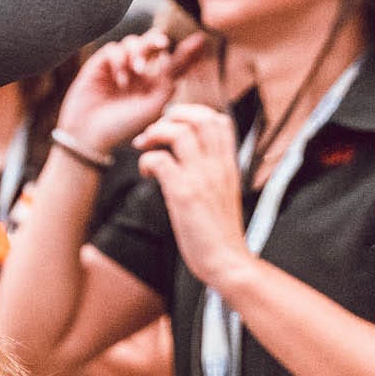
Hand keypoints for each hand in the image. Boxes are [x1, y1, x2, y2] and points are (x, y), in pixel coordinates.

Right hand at [56, 30, 210, 152]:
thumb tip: (184, 57)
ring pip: (133, 42)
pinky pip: (113, 49)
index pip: (173, 62)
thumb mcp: (153, 107)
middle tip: (161, 45)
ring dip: (138, 52)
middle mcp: (138, 73)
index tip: (200, 40)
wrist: (90, 136)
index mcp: (154, 84)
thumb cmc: (123, 127)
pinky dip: (119, 59)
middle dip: (157, 41)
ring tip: (136, 71)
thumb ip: (168, 82)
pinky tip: (120, 79)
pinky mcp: (100, 65)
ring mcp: (119, 68)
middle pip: (151, 44)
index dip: (186, 50)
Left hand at [134, 103, 252, 292]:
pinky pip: (160, 161)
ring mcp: (202, 179)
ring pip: (179, 133)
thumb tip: (190, 156)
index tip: (175, 126)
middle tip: (155, 132)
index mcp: (228, 165)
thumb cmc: (219, 231)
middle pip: (199, 118)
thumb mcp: (223, 193)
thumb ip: (211, 171)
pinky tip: (146, 174)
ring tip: (145, 148)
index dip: (193, 114)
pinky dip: (147, 161)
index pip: (219, 120)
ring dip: (155, 134)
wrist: (227, 261)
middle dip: (171, 116)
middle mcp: (217, 166)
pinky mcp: (185, 195)